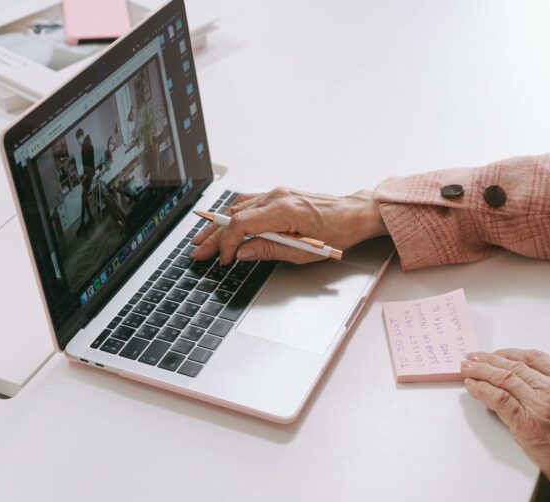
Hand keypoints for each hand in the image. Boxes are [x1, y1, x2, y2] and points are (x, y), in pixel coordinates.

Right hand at [189, 188, 387, 264]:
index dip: (226, 243)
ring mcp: (276, 193)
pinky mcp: (278, 195)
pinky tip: (222, 223)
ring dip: (218, 224)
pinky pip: (248, 202)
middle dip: (213, 235)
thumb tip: (242, 252)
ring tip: (203, 238)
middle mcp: (277, 197)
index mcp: (283, 210)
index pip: (242, 224)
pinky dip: (232, 214)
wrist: (352, 214)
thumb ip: (269, 250)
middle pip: (233, 214)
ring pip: (237, 207)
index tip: (223, 259)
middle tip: (197, 251)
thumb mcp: (303, 251)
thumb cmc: (336, 231)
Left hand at [458, 349, 549, 497]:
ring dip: (480, 371)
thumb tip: (530, 388)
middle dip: (490, 359)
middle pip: (515, 365)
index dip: (510, 353)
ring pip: (504, 378)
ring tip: (467, 368)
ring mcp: (542, 404)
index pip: (534, 357)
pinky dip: (482, 390)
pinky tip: (472, 386)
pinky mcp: (528, 423)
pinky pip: (498, 399)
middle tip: (474, 357)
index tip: (496, 354)